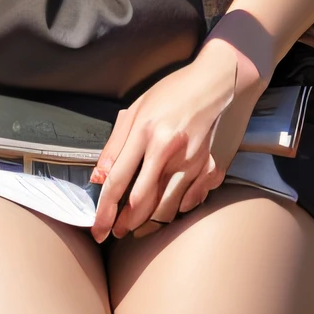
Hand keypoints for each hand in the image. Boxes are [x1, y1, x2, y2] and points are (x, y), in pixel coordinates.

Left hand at [89, 44, 266, 242]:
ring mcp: (194, 161)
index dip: (105, 210)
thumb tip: (99, 177)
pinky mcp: (211, 167)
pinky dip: (177, 208)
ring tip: (139, 223)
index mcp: (146, 131)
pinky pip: (191, 201)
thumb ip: (115, 145)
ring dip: (150, 222)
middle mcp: (170, 149)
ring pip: (167, 209)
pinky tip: (168, 205)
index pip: (119, 180)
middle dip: (125, 224)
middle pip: (143, 203)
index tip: (98, 228)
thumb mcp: (136, 109)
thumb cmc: (172, 92)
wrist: (215, 82)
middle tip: (116, 231)